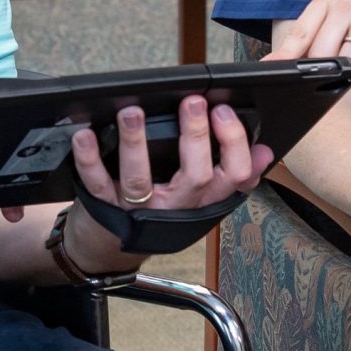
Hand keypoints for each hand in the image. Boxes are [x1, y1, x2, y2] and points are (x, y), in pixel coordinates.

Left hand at [66, 96, 274, 255]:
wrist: (110, 249)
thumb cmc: (160, 213)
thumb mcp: (202, 199)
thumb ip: (233, 173)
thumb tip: (265, 151)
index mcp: (205, 200)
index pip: (236, 176)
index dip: (234, 144)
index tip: (223, 111)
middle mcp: (177, 208)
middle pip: (196, 175)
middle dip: (197, 136)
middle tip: (193, 102)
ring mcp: (140, 211)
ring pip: (141, 179)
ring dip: (136, 143)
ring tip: (133, 113)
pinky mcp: (105, 209)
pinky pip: (98, 183)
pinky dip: (90, 159)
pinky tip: (86, 136)